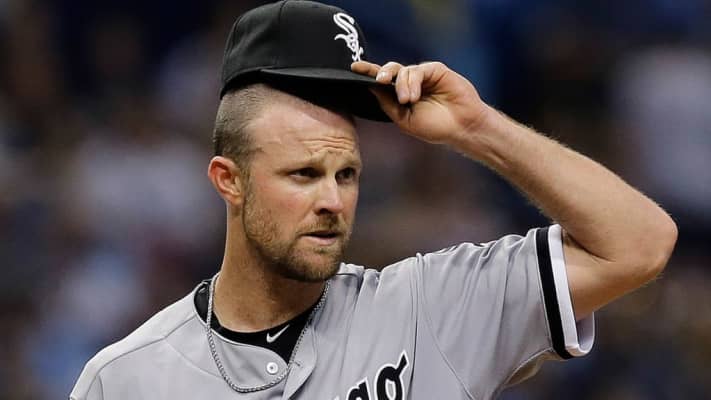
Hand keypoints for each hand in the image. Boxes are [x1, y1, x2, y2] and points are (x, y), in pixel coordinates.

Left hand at [351, 61, 488, 144]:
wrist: (460, 127)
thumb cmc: (435, 126)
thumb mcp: (404, 119)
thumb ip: (387, 103)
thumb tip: (371, 88)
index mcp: (401, 94)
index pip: (381, 81)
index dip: (367, 72)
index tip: (353, 67)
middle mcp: (410, 82)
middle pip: (389, 70)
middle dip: (380, 73)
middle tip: (379, 81)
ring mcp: (423, 75)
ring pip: (402, 70)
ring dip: (401, 86)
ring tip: (408, 101)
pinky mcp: (435, 70)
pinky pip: (417, 70)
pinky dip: (412, 82)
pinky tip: (414, 96)